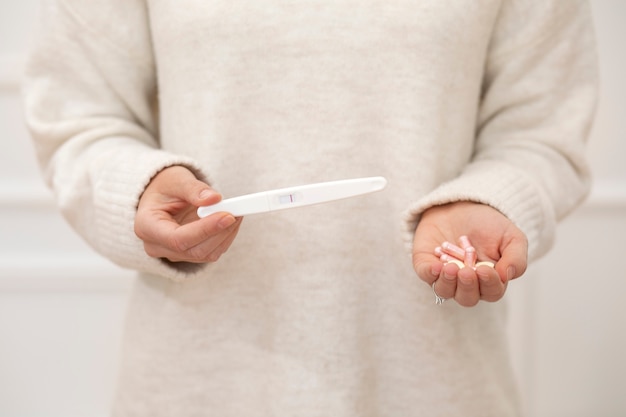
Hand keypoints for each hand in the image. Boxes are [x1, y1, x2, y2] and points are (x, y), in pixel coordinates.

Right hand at [135, 166, 241, 262]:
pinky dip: (225, 237)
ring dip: (226, 235)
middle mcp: (156, 245)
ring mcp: (172, 253)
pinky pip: (210, 252)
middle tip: (238, 211)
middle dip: (220, 232)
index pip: (177, 238)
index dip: (205, 230)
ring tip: (237, 212)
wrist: (161, 195)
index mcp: (147, 226)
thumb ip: (194, 189)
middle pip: (194, 250)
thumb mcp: (176, 180)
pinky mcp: (187, 254)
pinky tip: (231, 220)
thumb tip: (214, 199)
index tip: (227, 216)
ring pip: (205, 254)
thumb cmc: (164, 186)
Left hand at [412, 202, 526, 306]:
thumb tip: (506, 275)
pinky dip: (430, 273)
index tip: (485, 270)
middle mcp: (466, 283)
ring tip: (451, 267)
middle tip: (467, 271)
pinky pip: (426, 276)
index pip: (491, 292)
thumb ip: (516, 258)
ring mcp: (444, 276)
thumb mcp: (511, 237)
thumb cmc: (488, 224)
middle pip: (467, 298)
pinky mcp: (426, 265)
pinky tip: (435, 265)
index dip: (489, 284)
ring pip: (445, 292)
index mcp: (490, 280)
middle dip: (467, 287)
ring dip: (448, 283)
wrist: (461, 205)